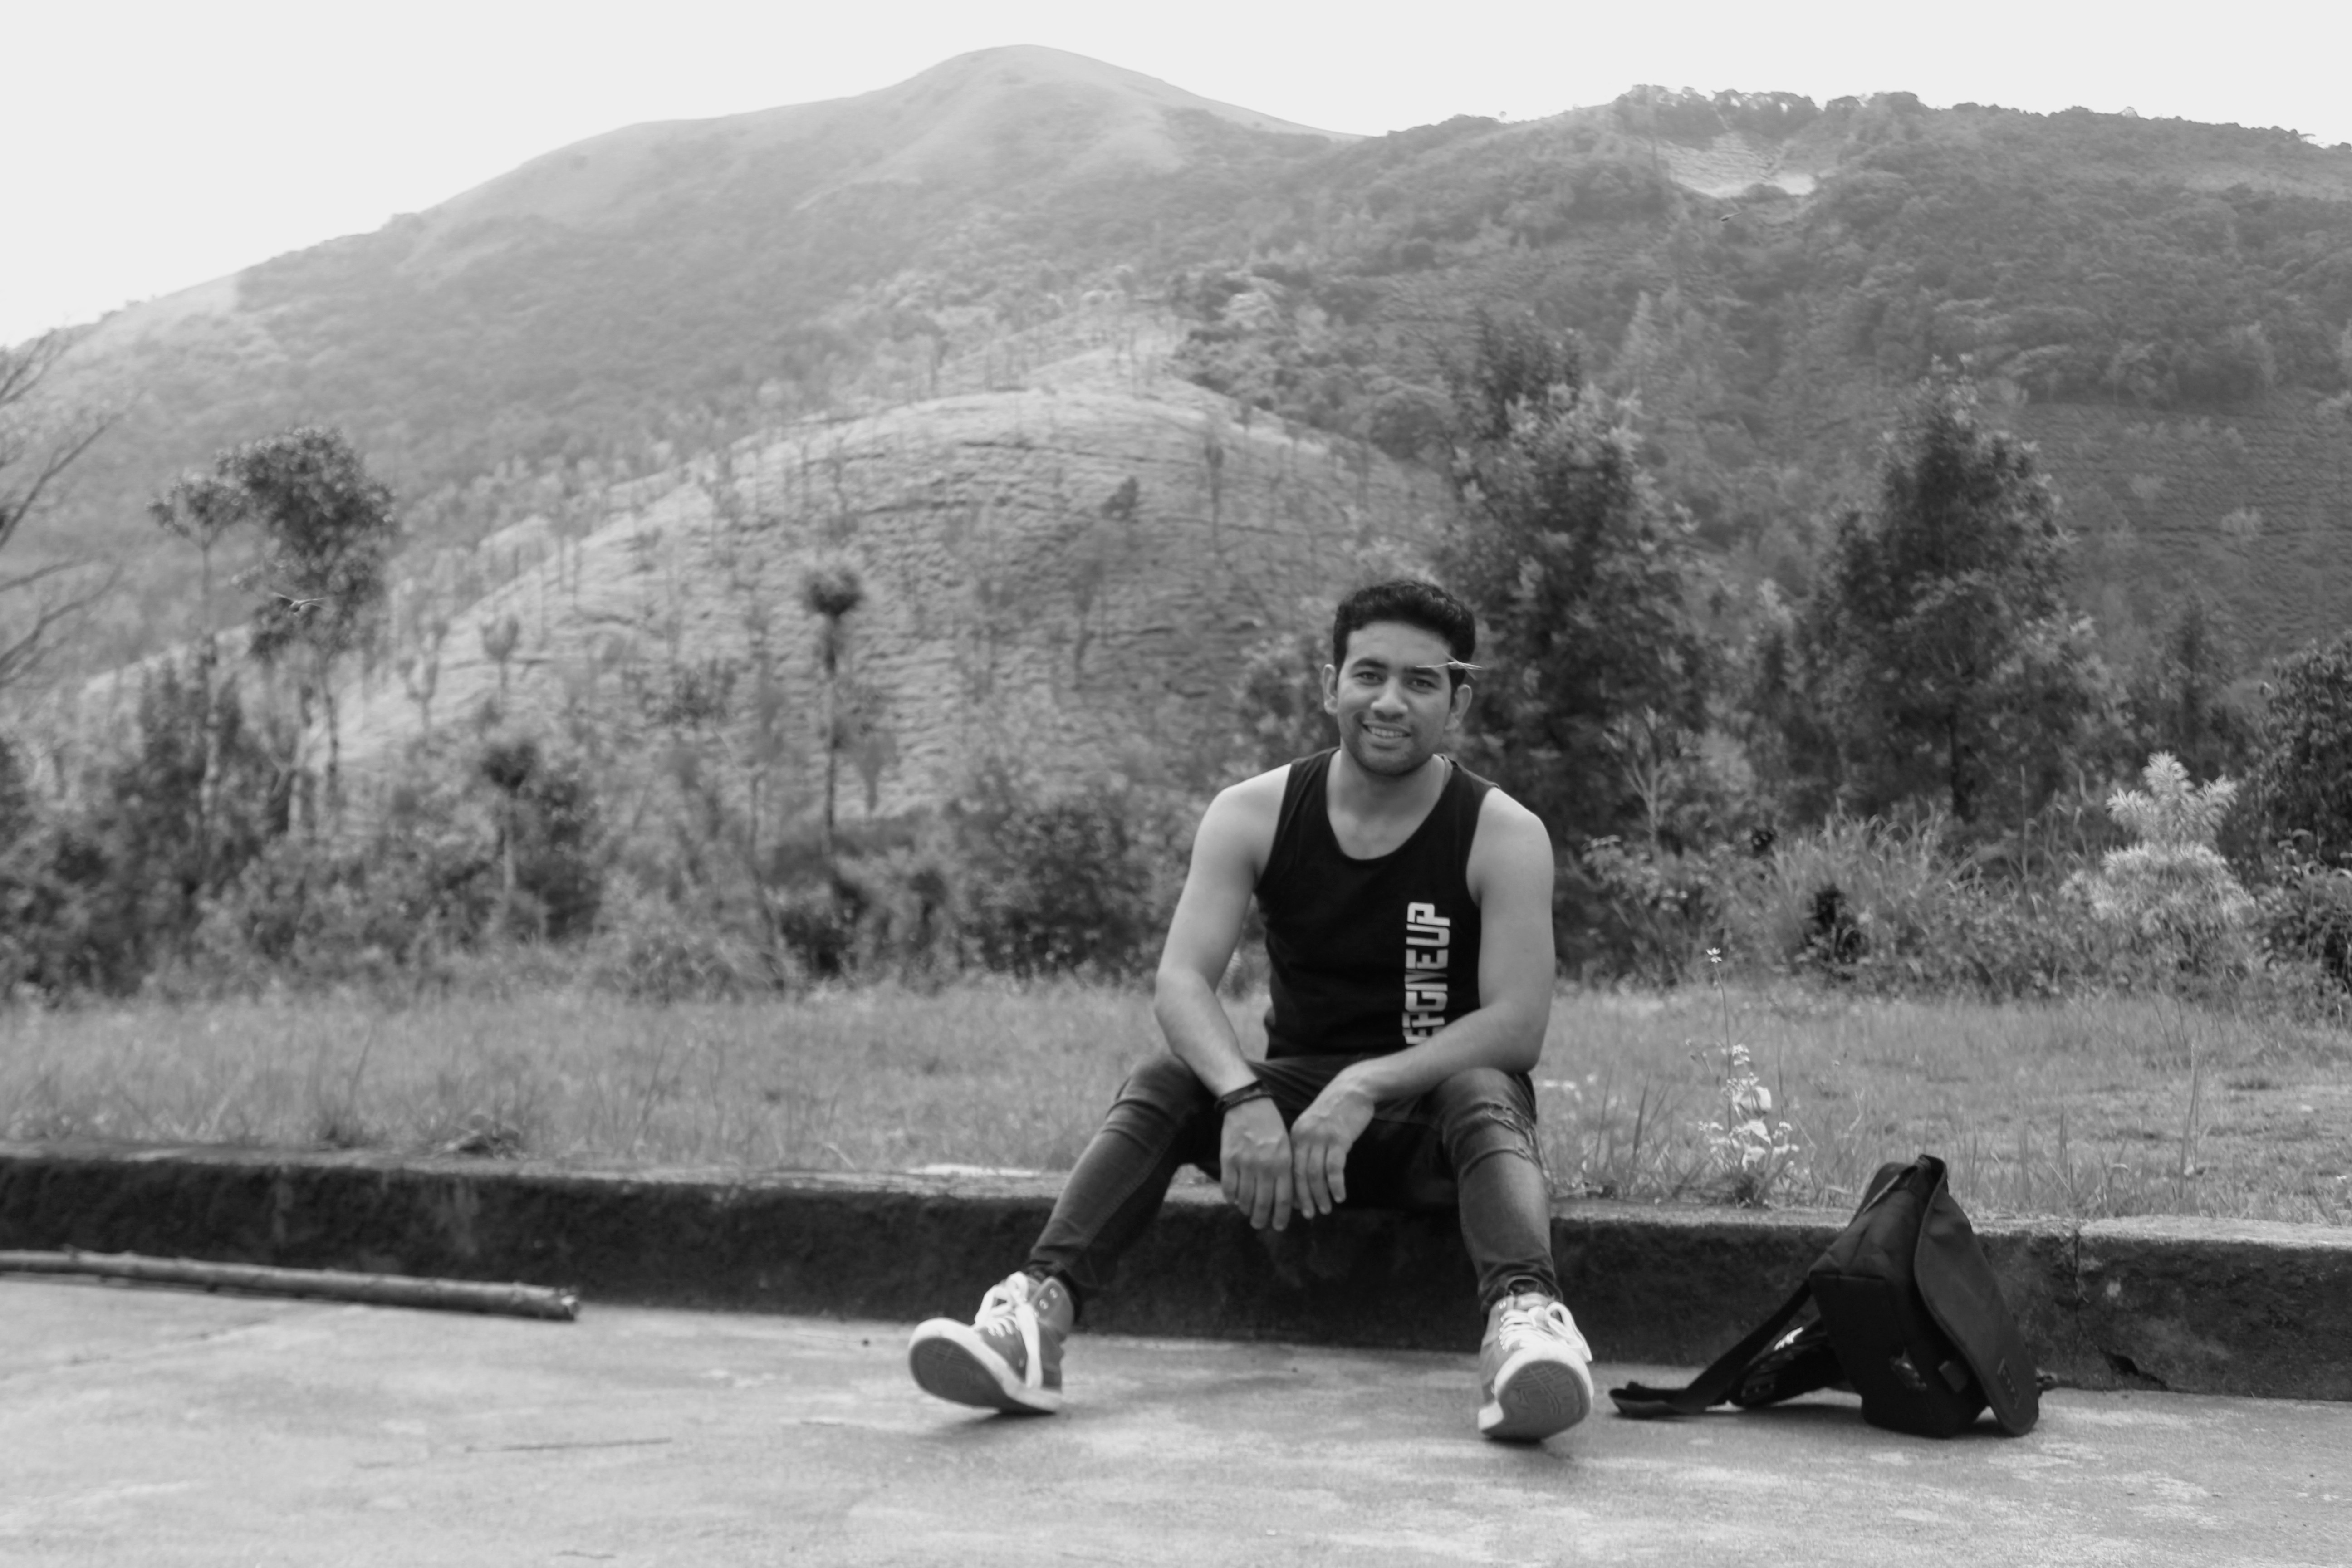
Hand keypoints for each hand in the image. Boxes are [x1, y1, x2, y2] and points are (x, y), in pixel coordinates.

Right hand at [1219, 1097, 1293, 1230]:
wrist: (1248, 1104)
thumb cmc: (1271, 1126)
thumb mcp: (1287, 1146)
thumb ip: (1287, 1171)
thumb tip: (1287, 1198)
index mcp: (1283, 1163)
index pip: (1283, 1199)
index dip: (1280, 1217)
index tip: (1278, 1227)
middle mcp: (1265, 1166)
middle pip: (1263, 1203)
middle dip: (1261, 1218)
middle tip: (1259, 1225)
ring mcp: (1245, 1164)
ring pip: (1244, 1198)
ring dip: (1246, 1209)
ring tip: (1247, 1213)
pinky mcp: (1228, 1160)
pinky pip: (1228, 1187)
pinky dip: (1231, 1197)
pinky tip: (1233, 1199)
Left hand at [1290, 1073, 1375, 1217]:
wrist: (1352, 1088)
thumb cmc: (1335, 1109)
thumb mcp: (1314, 1126)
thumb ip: (1308, 1145)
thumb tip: (1306, 1173)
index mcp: (1296, 1135)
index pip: (1289, 1169)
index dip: (1292, 1189)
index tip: (1295, 1206)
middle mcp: (1304, 1137)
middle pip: (1300, 1175)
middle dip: (1303, 1198)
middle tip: (1308, 1215)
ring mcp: (1321, 1138)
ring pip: (1315, 1174)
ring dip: (1320, 1195)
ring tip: (1325, 1210)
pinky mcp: (1338, 1138)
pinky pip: (1334, 1168)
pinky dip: (1336, 1185)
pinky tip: (1340, 1196)